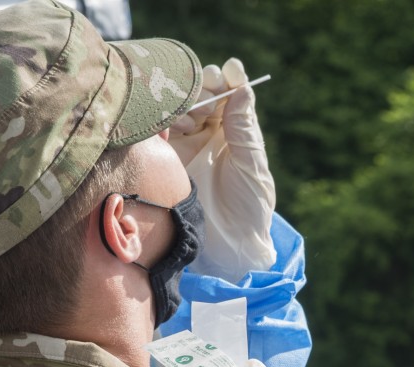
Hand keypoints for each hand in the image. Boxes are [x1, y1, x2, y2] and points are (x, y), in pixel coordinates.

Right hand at [168, 58, 275, 282]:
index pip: (231, 93)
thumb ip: (244, 128)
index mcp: (236, 130)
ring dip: (184, 103)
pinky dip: (164, 120)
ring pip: (180, 107)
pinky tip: (172, 125)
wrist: (229, 248)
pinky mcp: (167, 157)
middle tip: (206, 89)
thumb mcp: (252, 166)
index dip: (229, 77)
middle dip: (203, 85)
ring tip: (190, 118)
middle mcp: (210, 131)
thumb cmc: (250, 208)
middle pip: (202, 93)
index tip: (230, 72)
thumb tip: (242, 88)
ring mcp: (187, 143)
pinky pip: (160, 129)